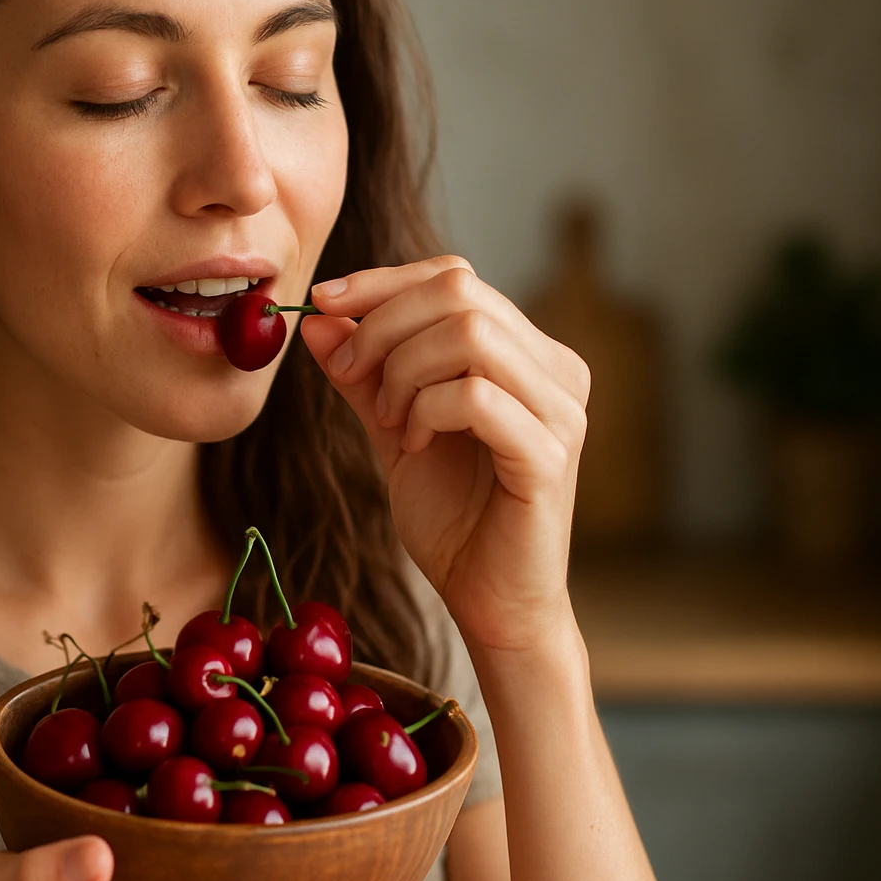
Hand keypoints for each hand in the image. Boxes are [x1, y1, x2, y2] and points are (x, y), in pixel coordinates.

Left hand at [300, 256, 589, 652]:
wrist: (488, 602)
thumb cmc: (452, 518)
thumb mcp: (392, 429)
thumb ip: (363, 374)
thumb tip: (319, 316)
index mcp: (527, 354)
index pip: (456, 277)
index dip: (383, 281)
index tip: (323, 303)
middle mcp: (557, 370)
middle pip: (460, 292)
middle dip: (383, 326)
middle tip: (350, 375)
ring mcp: (560, 410)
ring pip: (470, 334)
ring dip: (404, 371)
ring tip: (388, 419)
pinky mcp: (549, 455)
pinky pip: (476, 396)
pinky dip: (426, 410)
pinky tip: (412, 445)